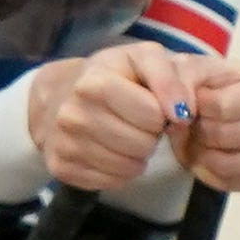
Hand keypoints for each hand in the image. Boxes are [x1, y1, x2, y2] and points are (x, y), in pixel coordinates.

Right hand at [27, 42, 202, 195]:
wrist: (57, 94)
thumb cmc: (110, 74)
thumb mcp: (142, 58)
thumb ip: (170, 78)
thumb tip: (182, 115)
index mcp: (94, 83)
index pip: (153, 116)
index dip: (160, 113)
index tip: (151, 106)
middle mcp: (74, 115)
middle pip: (142, 145)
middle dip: (149, 135)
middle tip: (138, 123)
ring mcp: (65, 145)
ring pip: (128, 168)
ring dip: (137, 155)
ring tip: (127, 136)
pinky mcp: (62, 168)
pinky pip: (111, 182)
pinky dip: (119, 171)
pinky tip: (112, 151)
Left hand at [184, 58, 239, 191]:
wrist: (217, 106)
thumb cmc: (211, 85)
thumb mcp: (191, 70)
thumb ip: (179, 79)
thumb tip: (182, 112)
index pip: (224, 107)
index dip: (199, 107)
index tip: (197, 100)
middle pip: (226, 136)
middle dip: (200, 131)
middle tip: (196, 122)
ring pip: (227, 165)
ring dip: (202, 153)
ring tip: (200, 137)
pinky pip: (230, 182)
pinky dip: (210, 172)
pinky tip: (209, 153)